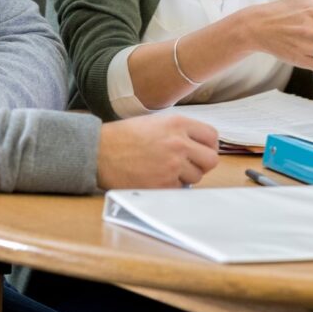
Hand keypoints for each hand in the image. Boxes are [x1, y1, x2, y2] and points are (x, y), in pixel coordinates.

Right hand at [96, 114, 218, 189]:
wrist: (100, 151)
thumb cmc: (125, 136)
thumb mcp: (156, 122)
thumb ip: (180, 130)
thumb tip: (200, 144)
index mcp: (178, 124)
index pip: (212, 136)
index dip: (208, 145)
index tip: (201, 150)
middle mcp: (178, 143)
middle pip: (211, 160)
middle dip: (202, 163)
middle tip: (190, 164)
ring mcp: (172, 166)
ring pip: (197, 177)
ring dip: (186, 176)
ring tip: (166, 169)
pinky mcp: (163, 185)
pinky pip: (180, 189)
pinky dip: (172, 186)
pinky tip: (157, 177)